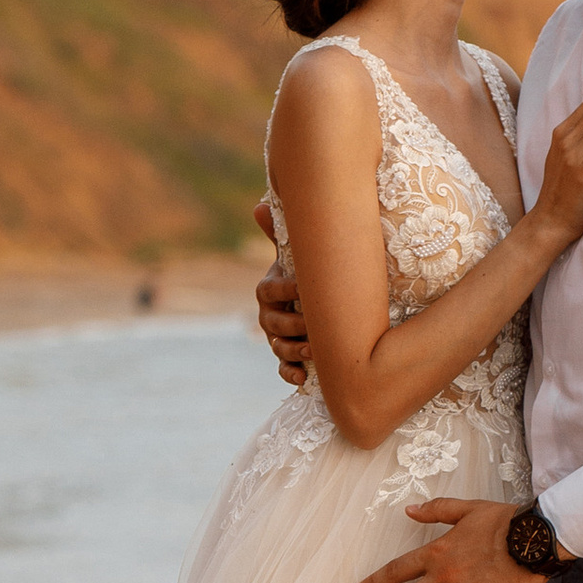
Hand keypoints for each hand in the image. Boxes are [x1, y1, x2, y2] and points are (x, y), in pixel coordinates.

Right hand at [252, 213, 309, 386]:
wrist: (324, 299)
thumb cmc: (309, 272)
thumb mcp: (298, 253)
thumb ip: (280, 233)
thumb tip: (259, 205)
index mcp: (270, 290)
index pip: (269, 291)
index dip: (283, 290)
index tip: (301, 287)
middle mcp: (270, 316)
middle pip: (273, 323)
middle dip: (292, 325)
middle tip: (312, 325)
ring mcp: (279, 338)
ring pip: (279, 347)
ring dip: (293, 350)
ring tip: (314, 350)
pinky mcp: (291, 358)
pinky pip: (284, 369)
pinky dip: (291, 373)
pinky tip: (302, 376)